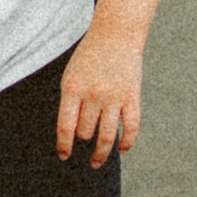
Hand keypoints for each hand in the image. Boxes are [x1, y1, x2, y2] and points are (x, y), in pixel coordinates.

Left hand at [55, 25, 141, 165]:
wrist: (116, 34)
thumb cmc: (89, 58)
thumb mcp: (71, 76)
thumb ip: (70, 103)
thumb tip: (73, 136)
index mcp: (73, 88)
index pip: (65, 127)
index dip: (64, 146)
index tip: (64, 156)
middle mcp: (93, 94)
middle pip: (85, 132)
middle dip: (83, 137)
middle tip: (85, 137)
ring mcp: (115, 97)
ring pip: (106, 136)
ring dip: (101, 153)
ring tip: (96, 162)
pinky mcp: (132, 97)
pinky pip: (131, 127)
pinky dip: (127, 143)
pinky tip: (122, 149)